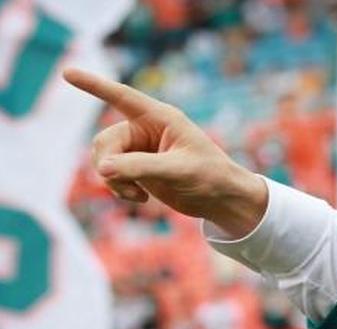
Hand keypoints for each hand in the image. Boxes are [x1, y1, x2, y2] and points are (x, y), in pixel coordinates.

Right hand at [62, 68, 266, 236]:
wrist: (222, 200)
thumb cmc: (210, 177)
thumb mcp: (178, 170)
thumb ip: (140, 167)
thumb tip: (103, 169)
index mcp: (161, 118)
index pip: (122, 97)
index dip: (95, 85)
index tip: (67, 72)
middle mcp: (146, 129)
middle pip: (105, 140)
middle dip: (108, 164)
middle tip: (125, 186)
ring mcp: (140, 149)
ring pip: (103, 159)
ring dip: (113, 180)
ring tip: (137, 196)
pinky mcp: (137, 168)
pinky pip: (111, 174)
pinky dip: (118, 188)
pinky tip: (141, 199)